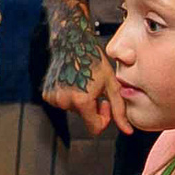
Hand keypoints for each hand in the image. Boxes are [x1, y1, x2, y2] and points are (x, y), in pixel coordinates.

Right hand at [41, 14, 131, 137]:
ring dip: (79, 100)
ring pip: (73, 110)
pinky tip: (72, 81)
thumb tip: (128, 131)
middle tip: (94, 88)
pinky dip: (68, 96)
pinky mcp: (46, 94)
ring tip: (83, 81)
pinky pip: (62, 103)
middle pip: (84, 117)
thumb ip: (120, 110)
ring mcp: (53, 98)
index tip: (104, 103)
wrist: (72, 43)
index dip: (103, 118)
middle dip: (91, 106)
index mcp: (81, 101)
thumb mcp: (112, 85)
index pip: (95, 128)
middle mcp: (64, 102)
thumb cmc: (95, 61)